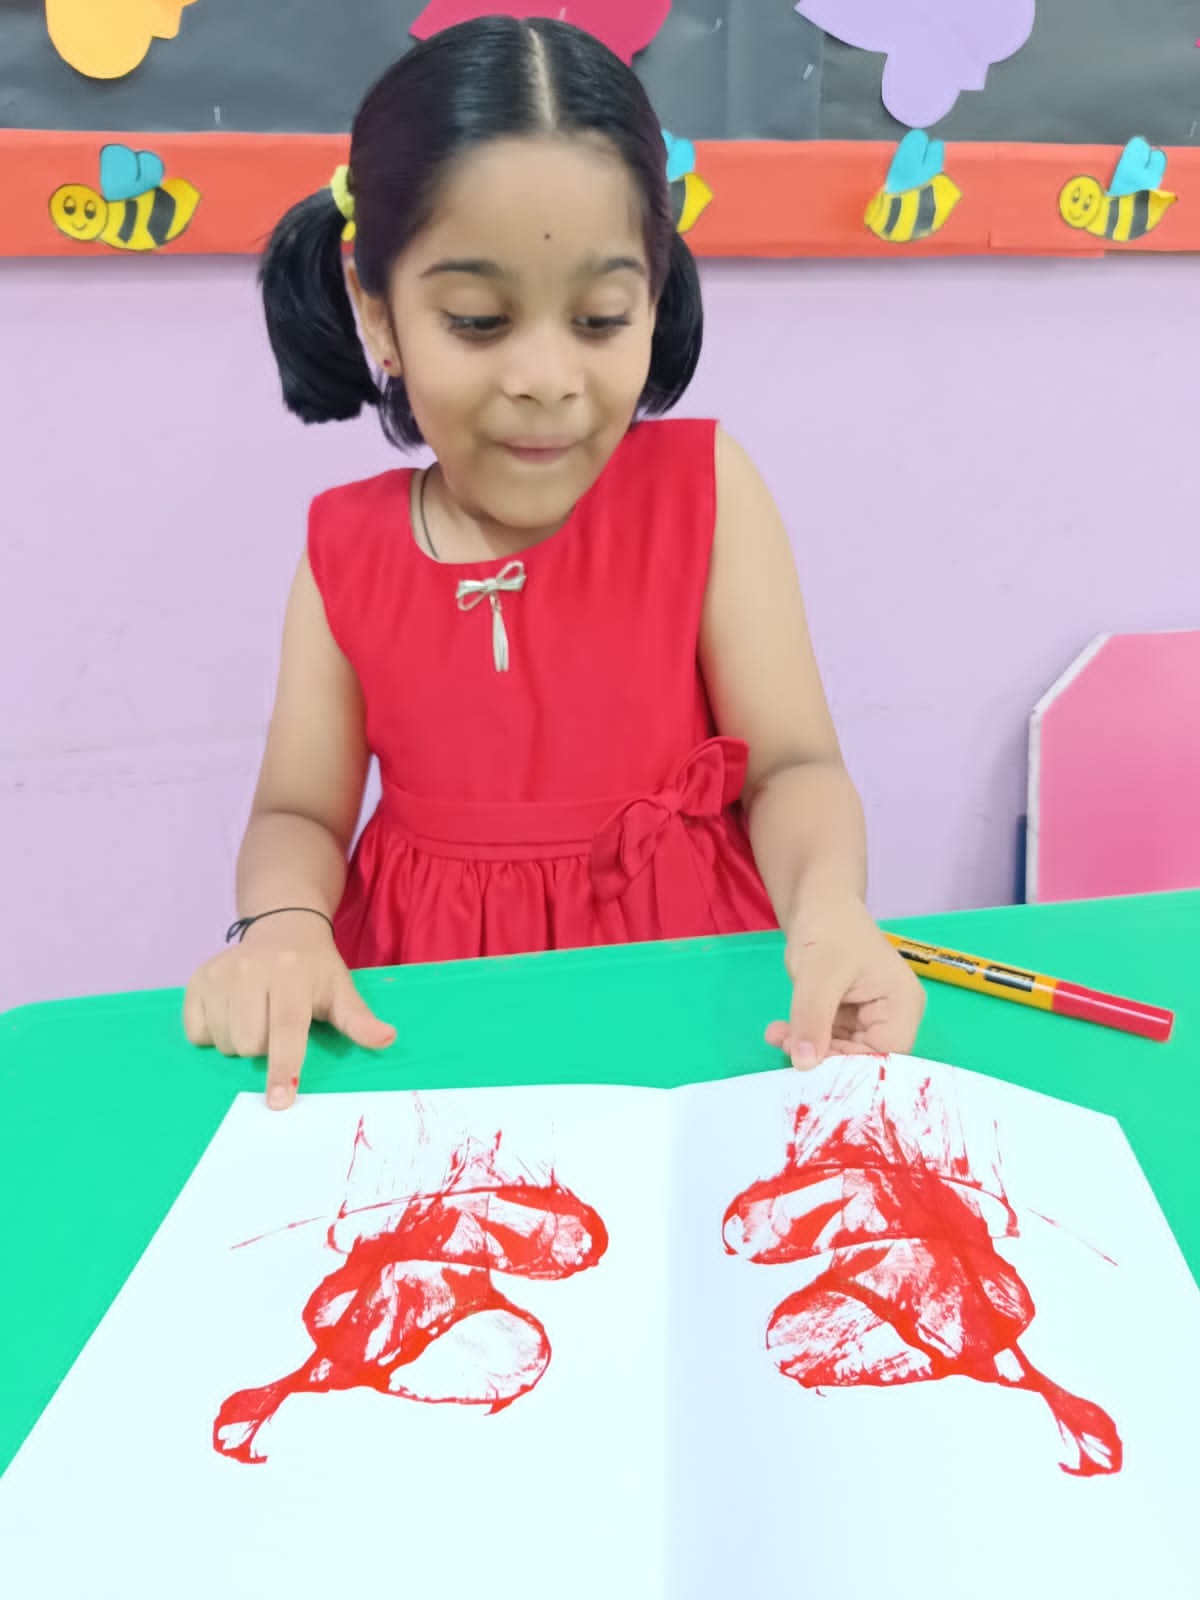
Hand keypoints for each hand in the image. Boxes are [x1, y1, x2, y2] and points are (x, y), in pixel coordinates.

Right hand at [183, 911, 394, 1109]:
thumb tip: (387, 1039)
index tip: (280, 1100)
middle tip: (276, 1026)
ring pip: (223, 1041)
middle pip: (250, 1043)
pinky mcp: (197, 980)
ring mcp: (220, 975)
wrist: (283, 927)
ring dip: (239, 1043)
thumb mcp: (341, 989)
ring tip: (256, 1017)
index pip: (286, 1028)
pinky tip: (231, 1012)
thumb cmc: (315, 968)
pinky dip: (212, 1034)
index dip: (283, 1066)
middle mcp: (252, 971)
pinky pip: (196, 1032)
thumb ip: (358, 1020)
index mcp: (291, 976)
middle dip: (264, 1049)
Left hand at [765, 894, 924, 1068]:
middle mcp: (892, 1016)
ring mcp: (869, 1018)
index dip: (853, 1066)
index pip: (887, 1056)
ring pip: (841, 1051)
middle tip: (787, 1048)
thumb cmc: (829, 928)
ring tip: (778, 1036)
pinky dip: (803, 1038)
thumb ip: (813, 1018)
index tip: (814, 1066)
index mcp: (902, 1005)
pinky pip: (827, 1039)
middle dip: (824, 1058)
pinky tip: (778, 1031)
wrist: (817, 903)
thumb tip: (804, 1064)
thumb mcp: (819, 973)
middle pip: (864, 1058)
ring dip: (808, 1049)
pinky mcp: (847, 1017)